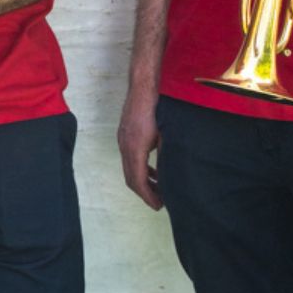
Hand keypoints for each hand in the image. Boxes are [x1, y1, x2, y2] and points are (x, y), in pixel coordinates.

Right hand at [116, 88, 162, 210]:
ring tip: (158, 189)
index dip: (148, 196)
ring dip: (142, 181)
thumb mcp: (166, 135)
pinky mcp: (124, 134)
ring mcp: (122, 139)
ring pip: (128, 168)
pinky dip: (140, 168)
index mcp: (135, 148)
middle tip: (160, 202)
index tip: (159, 205)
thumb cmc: (157, 108)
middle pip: (130, 178)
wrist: (143, 86)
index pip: (138, 180)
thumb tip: (170, 175)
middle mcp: (125, 145)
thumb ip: (165, 155)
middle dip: (144, 192)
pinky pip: (129, 158)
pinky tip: (153, 170)